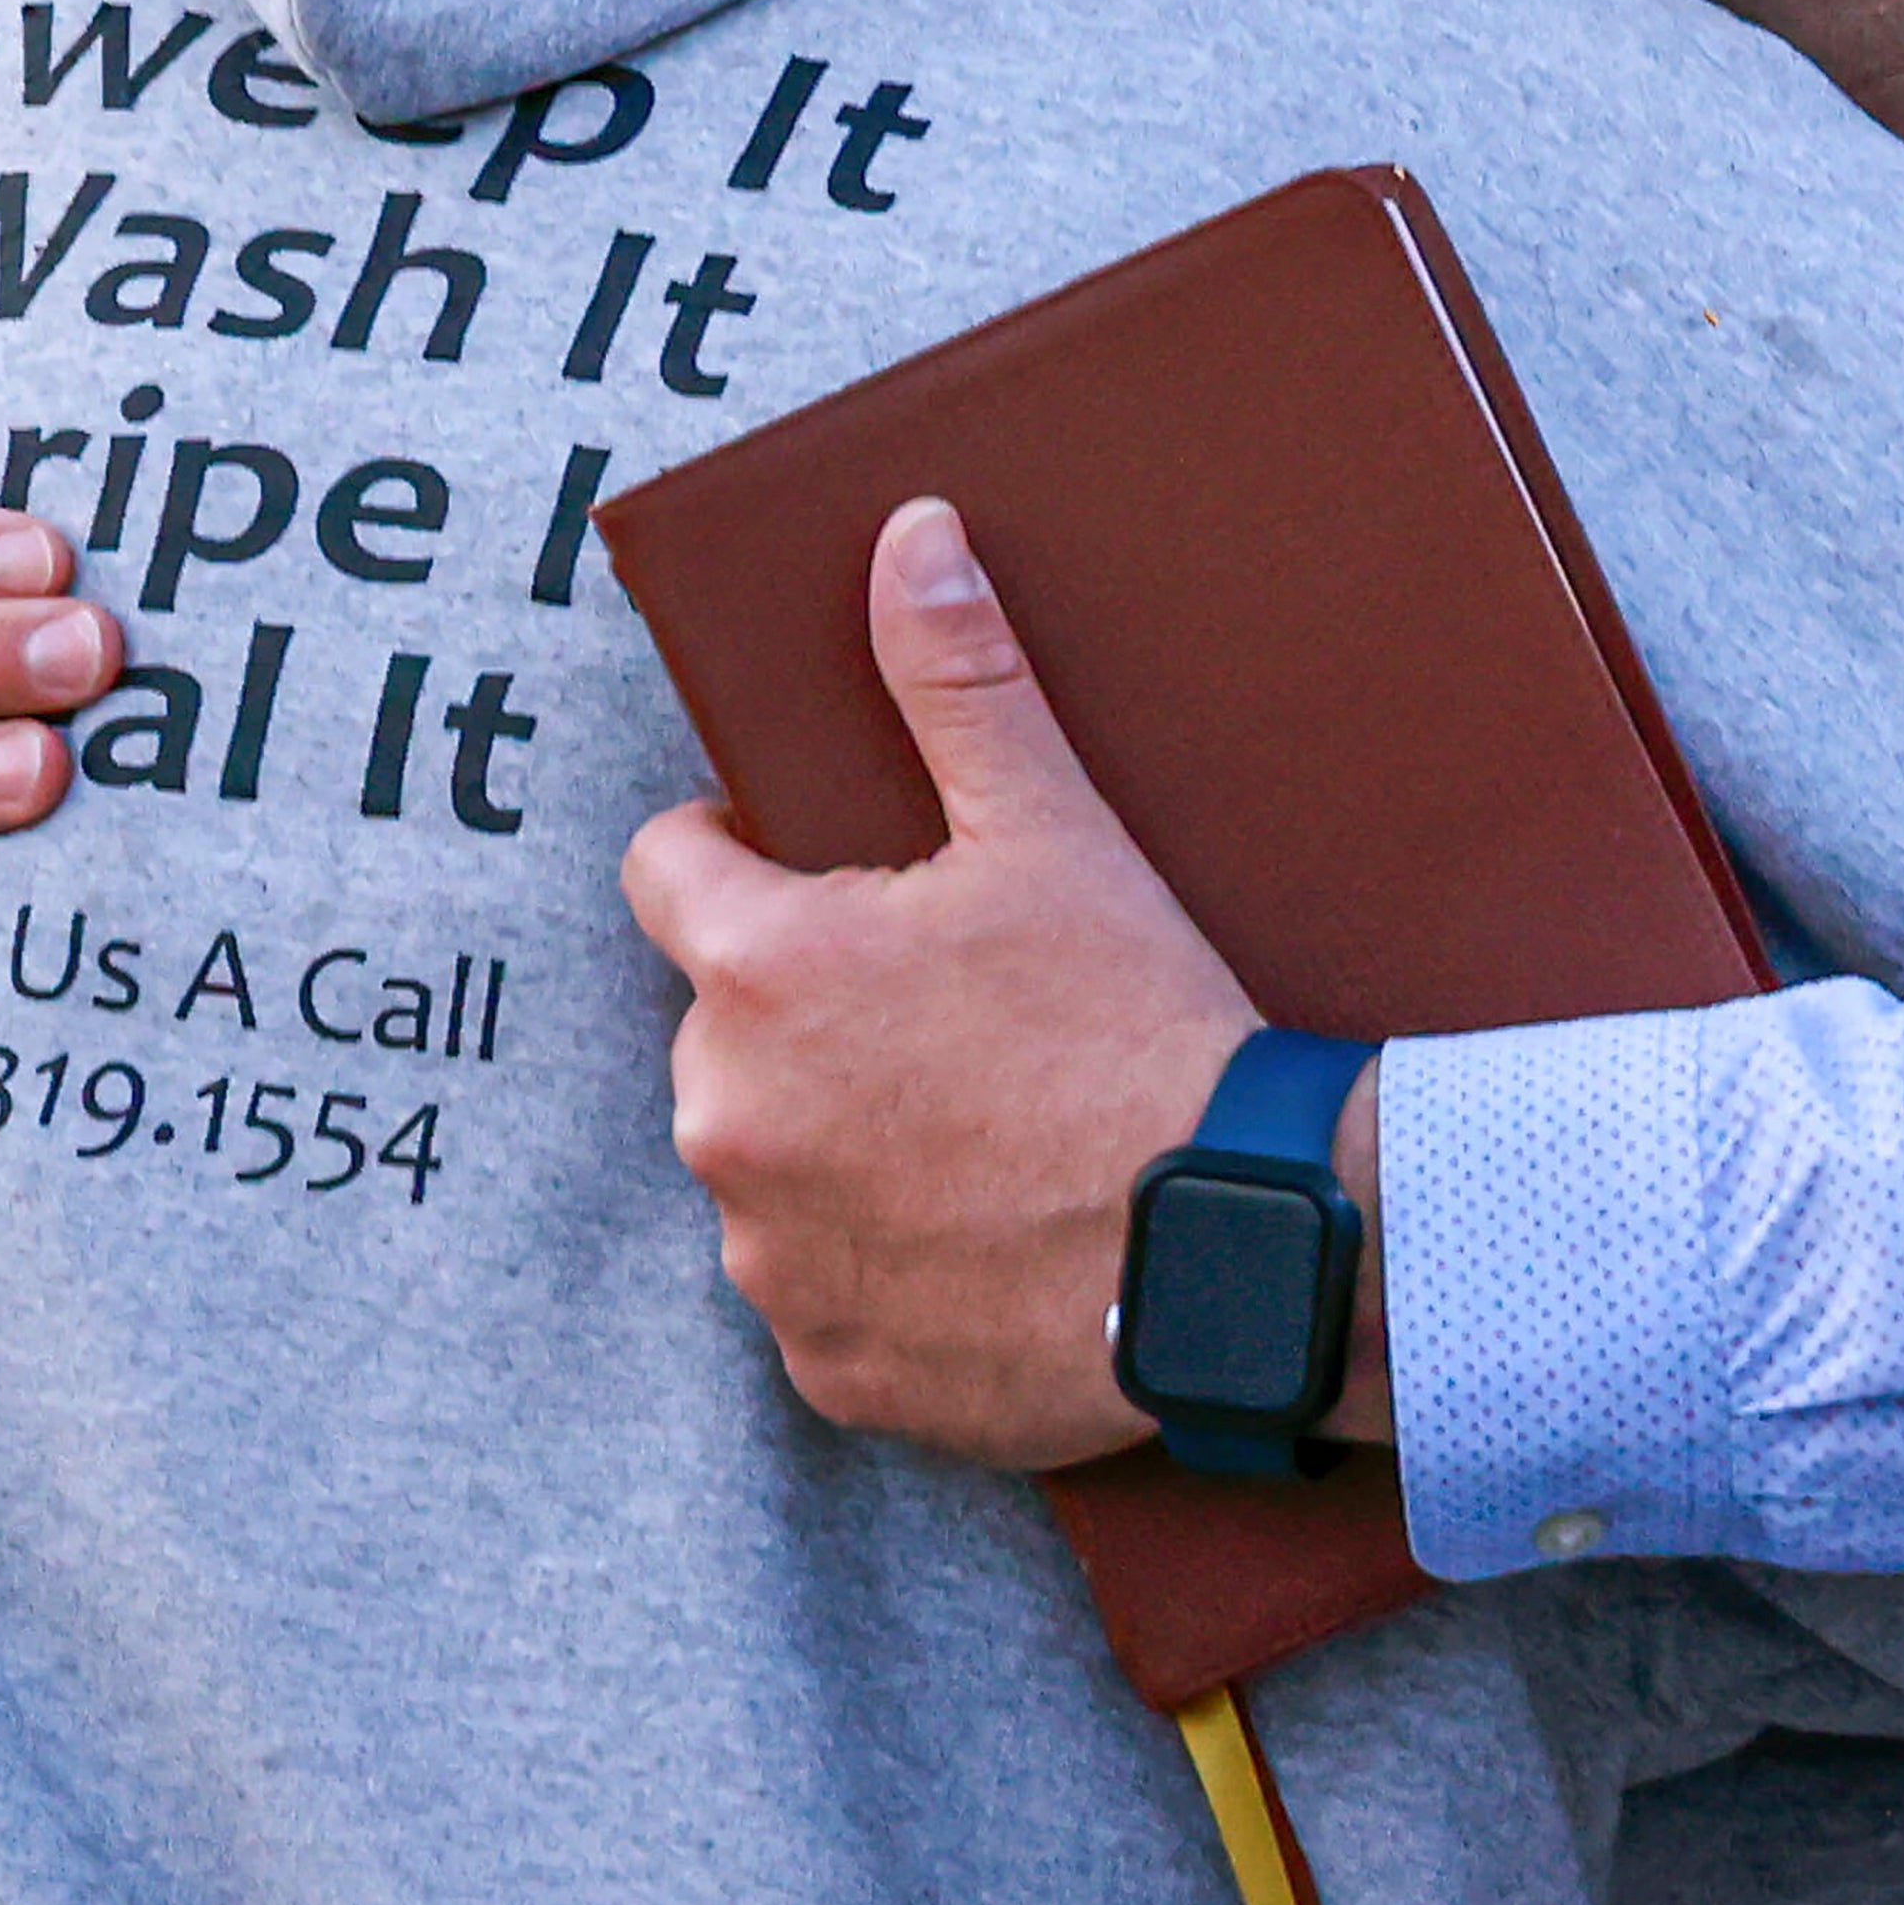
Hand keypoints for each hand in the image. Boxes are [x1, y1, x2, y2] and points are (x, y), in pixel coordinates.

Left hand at [635, 499, 1377, 1469]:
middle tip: (950, 1019)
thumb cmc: (1139, 1029)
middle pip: (725, 1032)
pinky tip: (988, 1242)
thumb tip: (907, 536)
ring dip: (841, 1147)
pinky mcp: (828, 1368)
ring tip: (982, 1137)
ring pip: (770, 1168)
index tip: (826, 873)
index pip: (666, 873)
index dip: (741, 854)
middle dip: (810, 1017)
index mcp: (762, 973)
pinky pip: (824, 1298)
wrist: (1237, 1247)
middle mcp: (727, 1121)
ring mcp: (770, 1259)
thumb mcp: (1055, 834)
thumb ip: (959, 682)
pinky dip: (885, 1271)